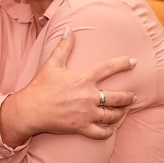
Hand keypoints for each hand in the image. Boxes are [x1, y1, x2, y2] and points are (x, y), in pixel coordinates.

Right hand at [0, 26, 136, 145]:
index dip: (123, 63)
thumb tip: (68, 29)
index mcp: (83, 79)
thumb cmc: (40, 87)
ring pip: (112, 116)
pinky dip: (109, 132)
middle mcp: (88, 96)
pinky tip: (111, 129)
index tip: (134, 62)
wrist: (29, 111)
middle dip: (128, 97)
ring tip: (124, 111)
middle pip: (118, 97)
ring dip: (121, 113)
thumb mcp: (52, 64)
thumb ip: (63, 47)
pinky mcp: (81, 128)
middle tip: (133, 96)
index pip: (109, 68)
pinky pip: (101, 133)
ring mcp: (86, 114)